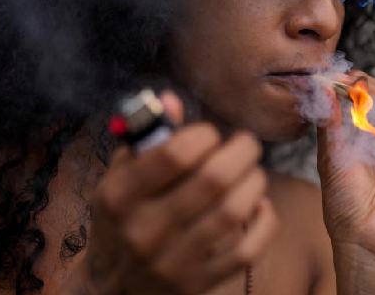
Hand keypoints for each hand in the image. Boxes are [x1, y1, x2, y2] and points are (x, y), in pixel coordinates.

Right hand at [80, 92, 277, 294]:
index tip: (210, 134)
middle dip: (240, 152)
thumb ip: (145, 139)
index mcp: (119, 197)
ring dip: (254, 182)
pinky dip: (263, 222)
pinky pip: (247, 250)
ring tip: (252, 172)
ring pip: (232, 212)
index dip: (203, 135)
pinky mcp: (197, 285)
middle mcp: (143, 231)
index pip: (173, 155)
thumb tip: (171, 99)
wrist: (112, 289)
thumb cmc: (120, 219)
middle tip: (246, 144)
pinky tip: (258, 205)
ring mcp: (172, 263)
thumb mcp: (118, 179)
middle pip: (212, 180)